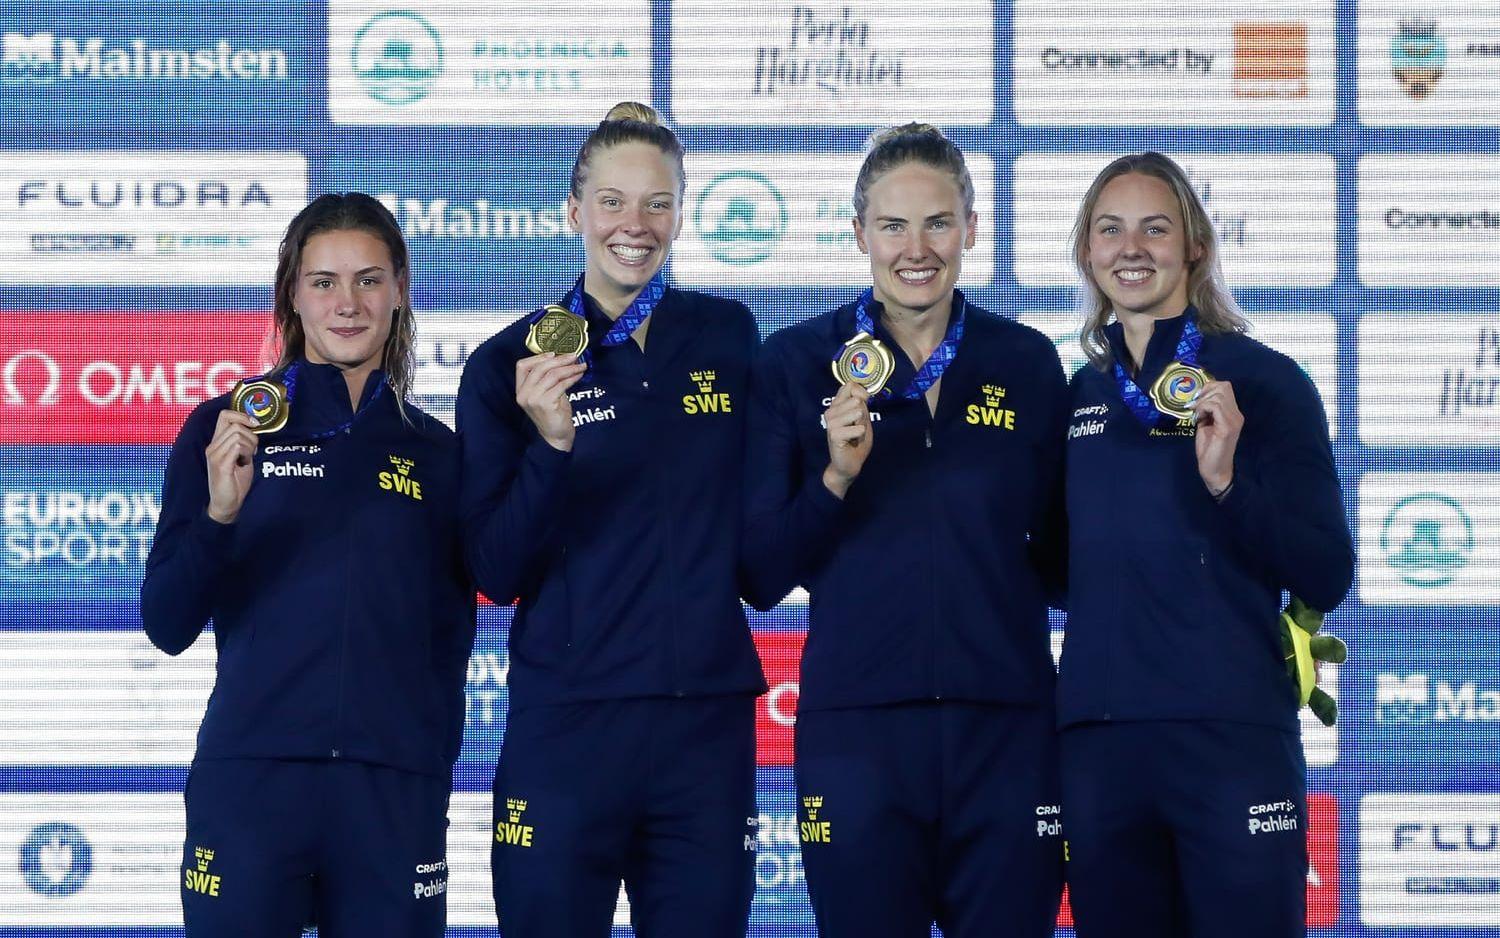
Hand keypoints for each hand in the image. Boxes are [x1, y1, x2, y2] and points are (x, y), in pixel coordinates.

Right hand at [205, 410, 259, 523]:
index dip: (242, 415)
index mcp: (217, 443)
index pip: (225, 415)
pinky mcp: (221, 464)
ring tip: (247, 459)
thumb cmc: (235, 482)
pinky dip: (247, 453)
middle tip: (252, 451)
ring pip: (238, 435)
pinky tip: (245, 463)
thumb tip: (254, 428)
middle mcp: (213, 447)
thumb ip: (244, 442)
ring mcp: (215, 455)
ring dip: (250, 446)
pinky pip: (238, 447)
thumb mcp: (242, 457)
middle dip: (251, 436)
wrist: (227, 504)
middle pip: (235, 425)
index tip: (255, 424)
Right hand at [516, 353, 586, 451]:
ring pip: (552, 375)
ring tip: (581, 365)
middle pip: (540, 368)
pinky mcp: (545, 404)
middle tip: (574, 355)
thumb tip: (563, 358)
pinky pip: (561, 385)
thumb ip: (548, 377)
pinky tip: (579, 375)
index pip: (522, 366)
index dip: (538, 357)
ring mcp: (533, 399)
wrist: (556, 435)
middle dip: (559, 359)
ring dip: (569, 368)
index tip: (555, 353)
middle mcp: (523, 393)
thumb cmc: (553, 413)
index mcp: (520, 389)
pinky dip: (572, 377)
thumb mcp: (546, 392)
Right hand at [822, 382, 873, 498]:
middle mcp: (831, 411)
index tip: (863, 406)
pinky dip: (860, 435)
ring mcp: (830, 423)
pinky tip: (852, 441)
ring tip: (854, 435)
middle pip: (856, 400)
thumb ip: (861, 405)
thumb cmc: (856, 441)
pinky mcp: (834, 434)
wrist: (849, 464)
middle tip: (856, 428)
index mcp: (837, 405)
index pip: (849, 386)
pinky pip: (857, 428)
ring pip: (857, 412)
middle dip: (863, 415)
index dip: (861, 393)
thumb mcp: (863, 419)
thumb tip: (861, 395)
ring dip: (862, 425)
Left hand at [1192, 379, 1242, 494]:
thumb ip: (1205, 411)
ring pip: (1219, 395)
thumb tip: (1196, 398)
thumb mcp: (1205, 424)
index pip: (1225, 387)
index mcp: (1232, 413)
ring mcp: (1234, 420)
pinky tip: (1198, 418)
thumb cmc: (1209, 449)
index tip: (1196, 399)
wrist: (1215, 470)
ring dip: (1202, 401)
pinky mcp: (1227, 428)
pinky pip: (1215, 407)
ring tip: (1196, 414)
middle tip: (1194, 406)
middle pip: (1223, 387)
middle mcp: (1236, 414)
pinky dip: (1203, 408)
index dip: (1208, 387)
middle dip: (1204, 392)